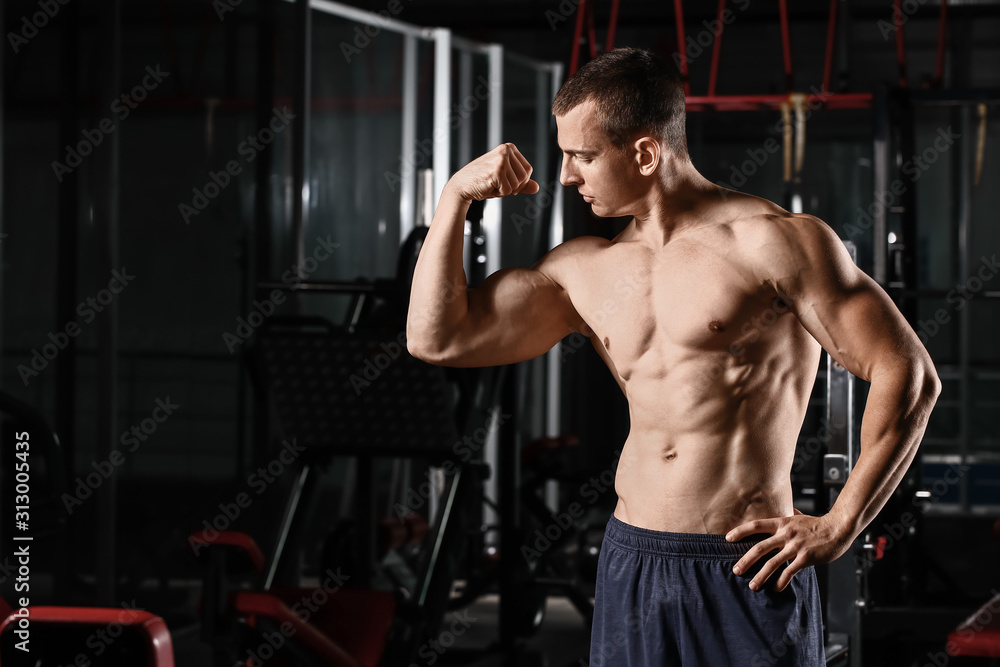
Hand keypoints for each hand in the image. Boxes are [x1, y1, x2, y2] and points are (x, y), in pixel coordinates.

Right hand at [446, 143, 539, 201]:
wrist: (462, 185)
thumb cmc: (483, 181)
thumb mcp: (506, 180)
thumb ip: (522, 183)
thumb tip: (537, 188)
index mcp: (509, 148)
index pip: (528, 170)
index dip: (520, 181)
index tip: (505, 180)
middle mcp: (506, 150)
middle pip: (525, 177)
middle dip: (513, 186)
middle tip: (497, 183)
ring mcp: (502, 160)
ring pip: (517, 185)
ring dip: (505, 190)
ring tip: (492, 183)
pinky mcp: (497, 171)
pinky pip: (508, 190)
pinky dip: (499, 193)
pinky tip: (488, 186)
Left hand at [725, 508, 854, 591]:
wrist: (838, 528)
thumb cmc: (818, 524)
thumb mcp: (799, 517)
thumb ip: (790, 515)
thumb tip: (787, 509)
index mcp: (782, 523)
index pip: (756, 525)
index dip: (740, 531)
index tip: (728, 538)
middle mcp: (785, 534)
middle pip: (759, 548)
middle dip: (745, 560)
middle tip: (736, 570)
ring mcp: (795, 546)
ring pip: (772, 563)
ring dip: (760, 576)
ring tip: (752, 585)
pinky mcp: (805, 558)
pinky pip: (789, 572)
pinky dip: (780, 582)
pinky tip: (776, 588)